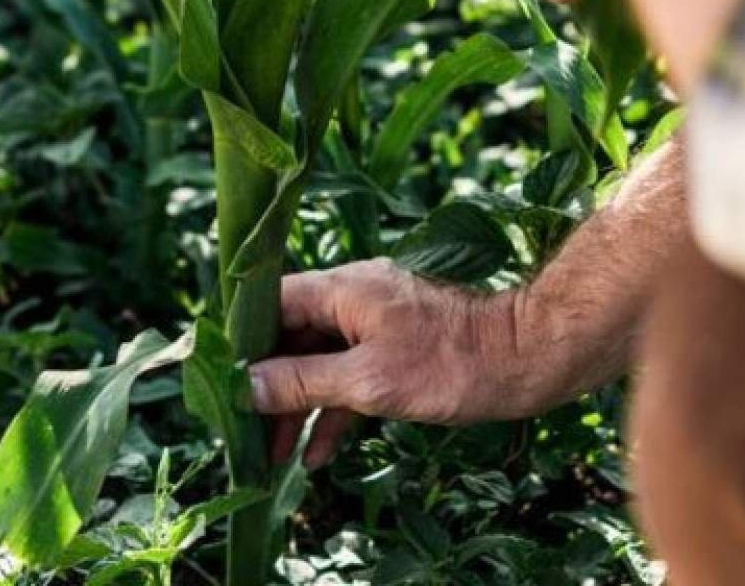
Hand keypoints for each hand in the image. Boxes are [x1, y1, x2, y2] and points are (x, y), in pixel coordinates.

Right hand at [247, 260, 533, 467]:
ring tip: (273, 455)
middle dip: (266, 385)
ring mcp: (377, 322)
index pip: (271, 303)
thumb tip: (246, 386)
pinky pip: (349, 375)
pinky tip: (318, 453)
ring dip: (296, 406)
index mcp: (343, 288)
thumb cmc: (452, 365)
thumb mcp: (367, 381)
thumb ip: (303, 381)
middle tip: (243, 431)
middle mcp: (354, 296)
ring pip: (318, 360)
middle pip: (291, 336)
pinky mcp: (396, 348)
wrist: (527, 360)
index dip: (241, 339)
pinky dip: (333, 410)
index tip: (217, 379)